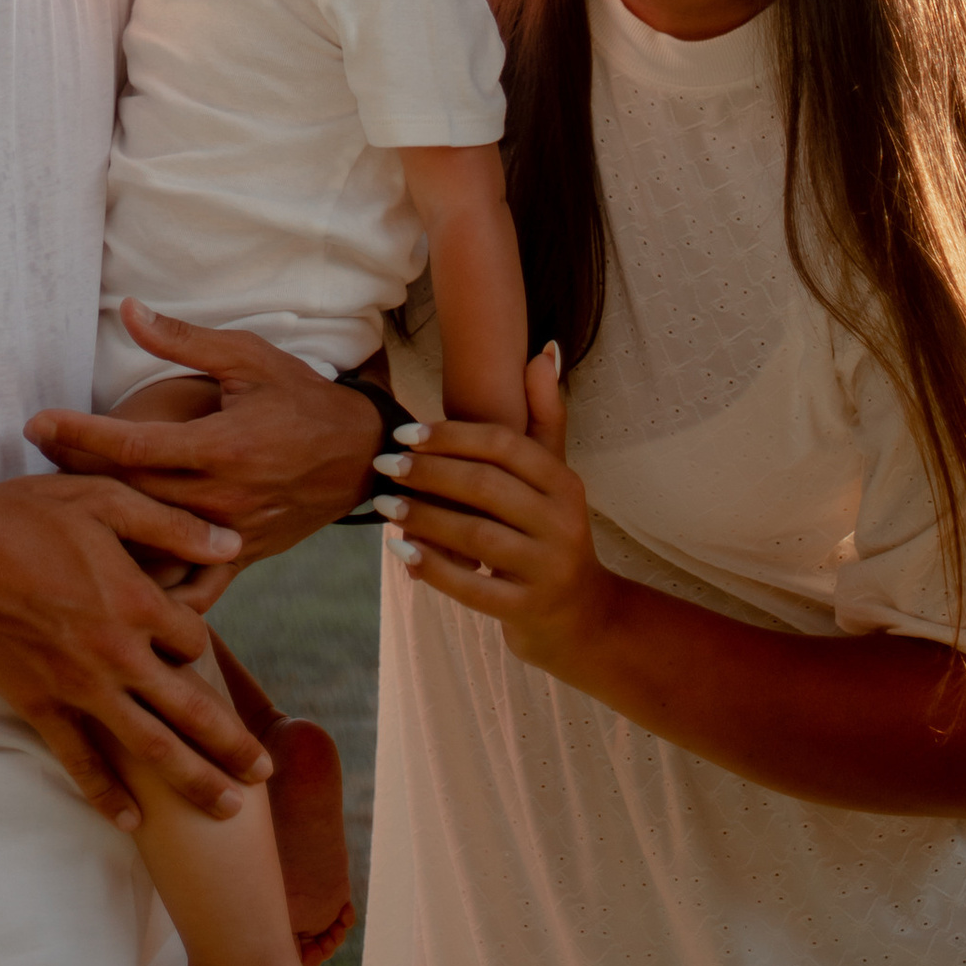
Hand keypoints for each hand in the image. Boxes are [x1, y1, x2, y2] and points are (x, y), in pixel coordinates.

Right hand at [0, 471, 272, 829]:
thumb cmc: (26, 516)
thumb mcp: (104, 499)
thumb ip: (171, 525)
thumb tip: (232, 544)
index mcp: (136, 603)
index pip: (195, 641)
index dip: (200, 643)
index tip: (191, 642)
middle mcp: (117, 654)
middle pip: (190, 711)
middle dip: (231, 748)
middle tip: (263, 776)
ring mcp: (79, 687)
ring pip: (150, 747)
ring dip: (192, 780)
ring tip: (226, 811)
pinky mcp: (40, 706)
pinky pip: (80, 761)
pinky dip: (107, 795)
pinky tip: (131, 821)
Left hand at [25, 302, 380, 584]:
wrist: (360, 454)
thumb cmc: (300, 396)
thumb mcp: (247, 356)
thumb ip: (182, 340)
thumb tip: (127, 311)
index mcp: (221, 445)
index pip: (133, 444)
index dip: (79, 435)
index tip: (37, 422)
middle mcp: (221, 496)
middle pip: (130, 493)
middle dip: (76, 472)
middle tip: (33, 452)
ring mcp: (231, 533)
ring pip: (153, 539)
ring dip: (103, 523)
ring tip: (59, 503)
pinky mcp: (241, 555)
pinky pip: (190, 581)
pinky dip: (154, 584)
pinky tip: (115, 579)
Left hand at [377, 343, 617, 675]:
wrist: (582, 617)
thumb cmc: (552, 532)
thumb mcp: (557, 475)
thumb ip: (546, 414)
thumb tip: (544, 347)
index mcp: (565, 483)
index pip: (504, 446)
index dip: (452, 435)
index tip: (405, 432)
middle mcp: (562, 523)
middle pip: (485, 487)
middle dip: (428, 473)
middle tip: (384, 464)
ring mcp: (546, 569)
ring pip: (475, 536)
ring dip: (422, 518)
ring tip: (383, 506)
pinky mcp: (527, 609)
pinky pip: (473, 588)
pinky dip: (433, 568)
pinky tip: (401, 553)